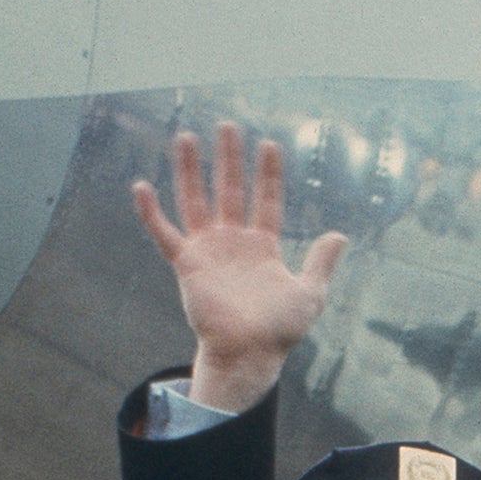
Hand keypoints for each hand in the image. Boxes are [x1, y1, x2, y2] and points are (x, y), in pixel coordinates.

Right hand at [129, 123, 347, 415]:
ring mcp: (208, 251)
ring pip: (195, 200)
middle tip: (227, 126)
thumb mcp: (309, 294)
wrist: (249, 354)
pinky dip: (150, 213)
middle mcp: (233, 242)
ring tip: (186, 138)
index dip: (267, 174)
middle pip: (229, 190)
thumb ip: (321, 263)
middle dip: (229, 159)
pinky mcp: (186, 264)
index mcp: (262, 247)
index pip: (265, 200)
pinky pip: (163, 233)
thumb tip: (339, 235)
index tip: (268, 144)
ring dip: (190, 170)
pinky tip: (141, 186)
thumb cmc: (279, 330)